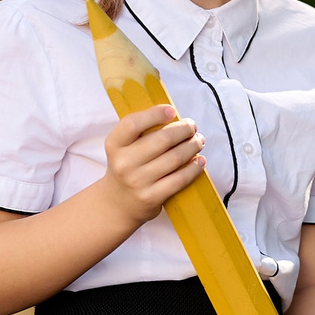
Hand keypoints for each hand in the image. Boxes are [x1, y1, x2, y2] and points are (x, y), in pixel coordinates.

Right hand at [103, 104, 205, 229]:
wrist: (118, 203)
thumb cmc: (128, 166)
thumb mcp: (124, 147)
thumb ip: (142, 131)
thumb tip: (174, 116)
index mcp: (115, 144)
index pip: (133, 124)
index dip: (155, 114)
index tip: (172, 111)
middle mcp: (124, 162)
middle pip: (162, 140)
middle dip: (183, 130)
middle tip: (192, 127)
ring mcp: (137, 181)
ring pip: (175, 158)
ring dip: (192, 146)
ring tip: (198, 141)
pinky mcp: (151, 197)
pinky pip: (179, 179)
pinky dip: (194, 168)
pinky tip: (200, 161)